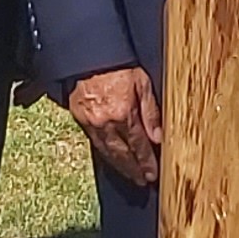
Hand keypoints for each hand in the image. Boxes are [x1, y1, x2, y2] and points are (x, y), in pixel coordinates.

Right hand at [67, 66, 163, 187]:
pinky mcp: (80, 119)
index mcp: (124, 114)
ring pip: (107, 152)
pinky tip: (113, 159)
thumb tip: (158, 137)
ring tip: (130, 175)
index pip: (139, 146)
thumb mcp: (143, 84)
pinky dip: (106, 154)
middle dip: (133, 170)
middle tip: (142, 181)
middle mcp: (106, 123)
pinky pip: (95, 142)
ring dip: (120, 166)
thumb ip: (151, 112)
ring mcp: (91, 123)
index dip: (147, 162)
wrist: (90, 56)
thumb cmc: (119, 66)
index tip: (152, 174)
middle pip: (122, 155)